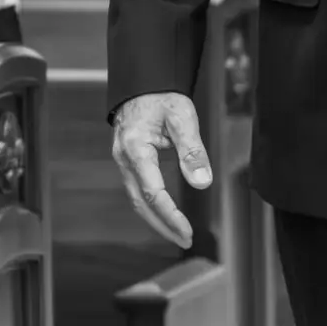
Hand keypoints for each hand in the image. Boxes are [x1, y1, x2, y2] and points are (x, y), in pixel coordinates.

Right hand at [110, 93, 205, 247]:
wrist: (142, 85)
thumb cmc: (161, 98)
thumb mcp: (182, 117)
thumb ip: (192, 149)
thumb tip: (202, 182)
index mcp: (135, 150)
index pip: (152, 192)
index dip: (170, 215)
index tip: (187, 230)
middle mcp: (124, 160)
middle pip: (140, 203)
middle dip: (162, 225)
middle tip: (185, 240)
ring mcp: (124, 163)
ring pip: (136, 200)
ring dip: (156, 220)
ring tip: (179, 234)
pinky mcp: (129, 164)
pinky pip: (137, 191)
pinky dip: (151, 207)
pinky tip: (166, 216)